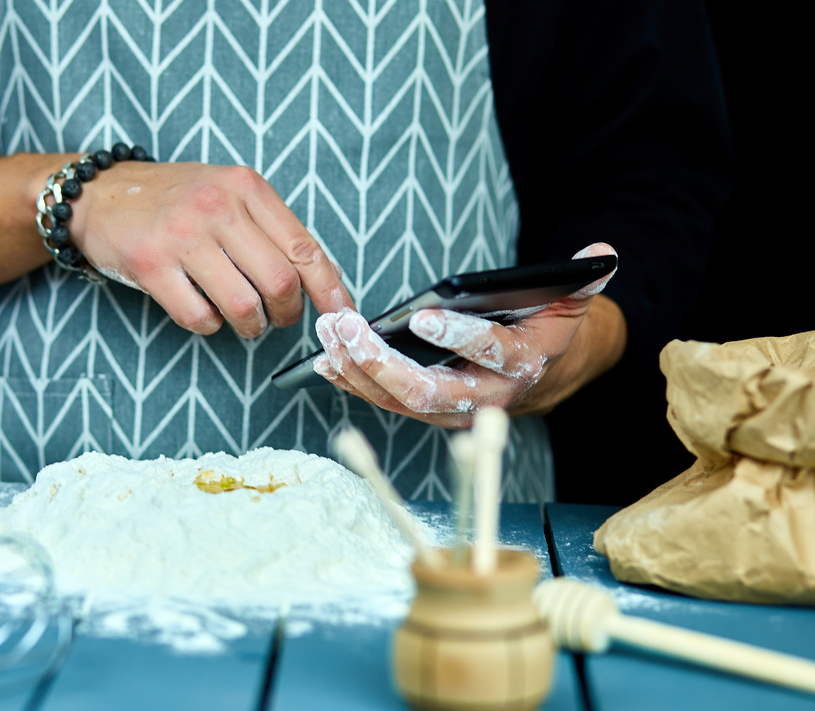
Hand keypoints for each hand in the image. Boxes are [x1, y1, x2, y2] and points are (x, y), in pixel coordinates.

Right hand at [68, 161, 352, 336]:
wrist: (99, 194)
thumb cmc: (174, 200)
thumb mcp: (228, 194)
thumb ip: (270, 230)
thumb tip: (321, 282)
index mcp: (246, 187)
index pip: (306, 249)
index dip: (330, 290)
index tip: (343, 315)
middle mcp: (217, 207)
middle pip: (280, 283)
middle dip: (285, 314)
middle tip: (275, 317)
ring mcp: (181, 235)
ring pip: (243, 306)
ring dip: (249, 325)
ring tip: (241, 317)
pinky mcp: (150, 265)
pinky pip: (200, 318)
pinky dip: (209, 326)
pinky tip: (201, 309)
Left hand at [311, 243, 625, 426]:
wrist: (545, 378)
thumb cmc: (546, 331)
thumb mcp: (570, 304)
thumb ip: (583, 280)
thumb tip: (601, 252)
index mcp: (521, 365)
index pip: (489, 353)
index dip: (458, 337)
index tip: (421, 316)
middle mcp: (485, 397)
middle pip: (427, 390)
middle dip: (380, 361)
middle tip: (344, 327)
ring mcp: (453, 410)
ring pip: (398, 401)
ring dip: (357, 370)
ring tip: (327, 336)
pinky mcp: (428, 411)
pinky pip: (386, 402)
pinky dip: (353, 383)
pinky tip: (326, 361)